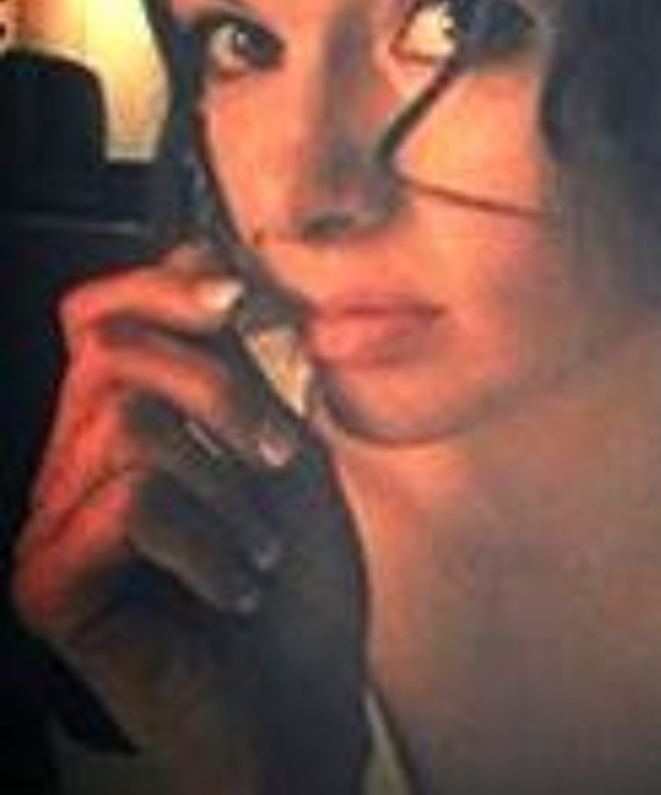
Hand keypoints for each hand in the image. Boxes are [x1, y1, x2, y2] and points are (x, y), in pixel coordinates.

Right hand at [11, 245, 369, 794]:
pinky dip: (211, 538)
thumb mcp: (280, 453)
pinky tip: (237, 585)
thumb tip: (205, 268)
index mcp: (123, 429)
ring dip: (230, 484)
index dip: (160, 286)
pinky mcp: (48, 585)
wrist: (302, 700)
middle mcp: (72, 469)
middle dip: (222, 389)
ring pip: (129, 425)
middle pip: (110, 351)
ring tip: (261, 546)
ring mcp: (51, 527)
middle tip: (281, 459)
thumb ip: (235, 369)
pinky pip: (132, 502)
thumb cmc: (296, 585)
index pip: (98, 316)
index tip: (239, 302)